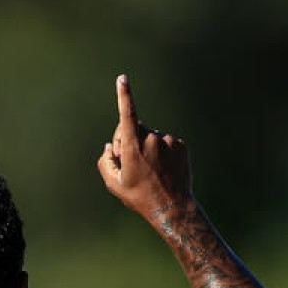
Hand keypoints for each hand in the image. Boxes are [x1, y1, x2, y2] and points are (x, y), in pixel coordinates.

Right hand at [97, 74, 193, 223]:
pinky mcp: (181, 145)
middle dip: (129, 139)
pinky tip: (163, 170)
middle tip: (131, 166)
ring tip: (151, 172)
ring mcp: (168, 141)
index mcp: (134, 147)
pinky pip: (166, 143)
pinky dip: (162, 152)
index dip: (124, 96)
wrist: (173, 208)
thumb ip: (106, 161)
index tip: (122, 78)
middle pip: (135, 128)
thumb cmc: (140, 197)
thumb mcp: (114, 184)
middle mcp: (152, 139)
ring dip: (147, 148)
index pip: (127, 115)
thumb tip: (110, 146)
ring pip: (151, 136)